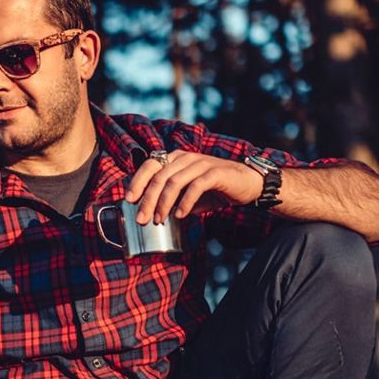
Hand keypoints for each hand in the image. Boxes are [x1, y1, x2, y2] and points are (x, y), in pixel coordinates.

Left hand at [124, 150, 262, 223]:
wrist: (249, 183)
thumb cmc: (216, 188)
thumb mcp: (190, 193)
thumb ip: (174, 199)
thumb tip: (155, 214)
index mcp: (176, 158)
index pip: (150, 165)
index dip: (137, 181)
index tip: (129, 200)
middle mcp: (186, 158)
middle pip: (159, 177)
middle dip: (147, 199)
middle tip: (142, 219)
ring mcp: (201, 163)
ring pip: (174, 182)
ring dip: (164, 204)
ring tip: (159, 220)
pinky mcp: (215, 173)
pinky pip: (195, 187)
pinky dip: (185, 202)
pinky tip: (180, 215)